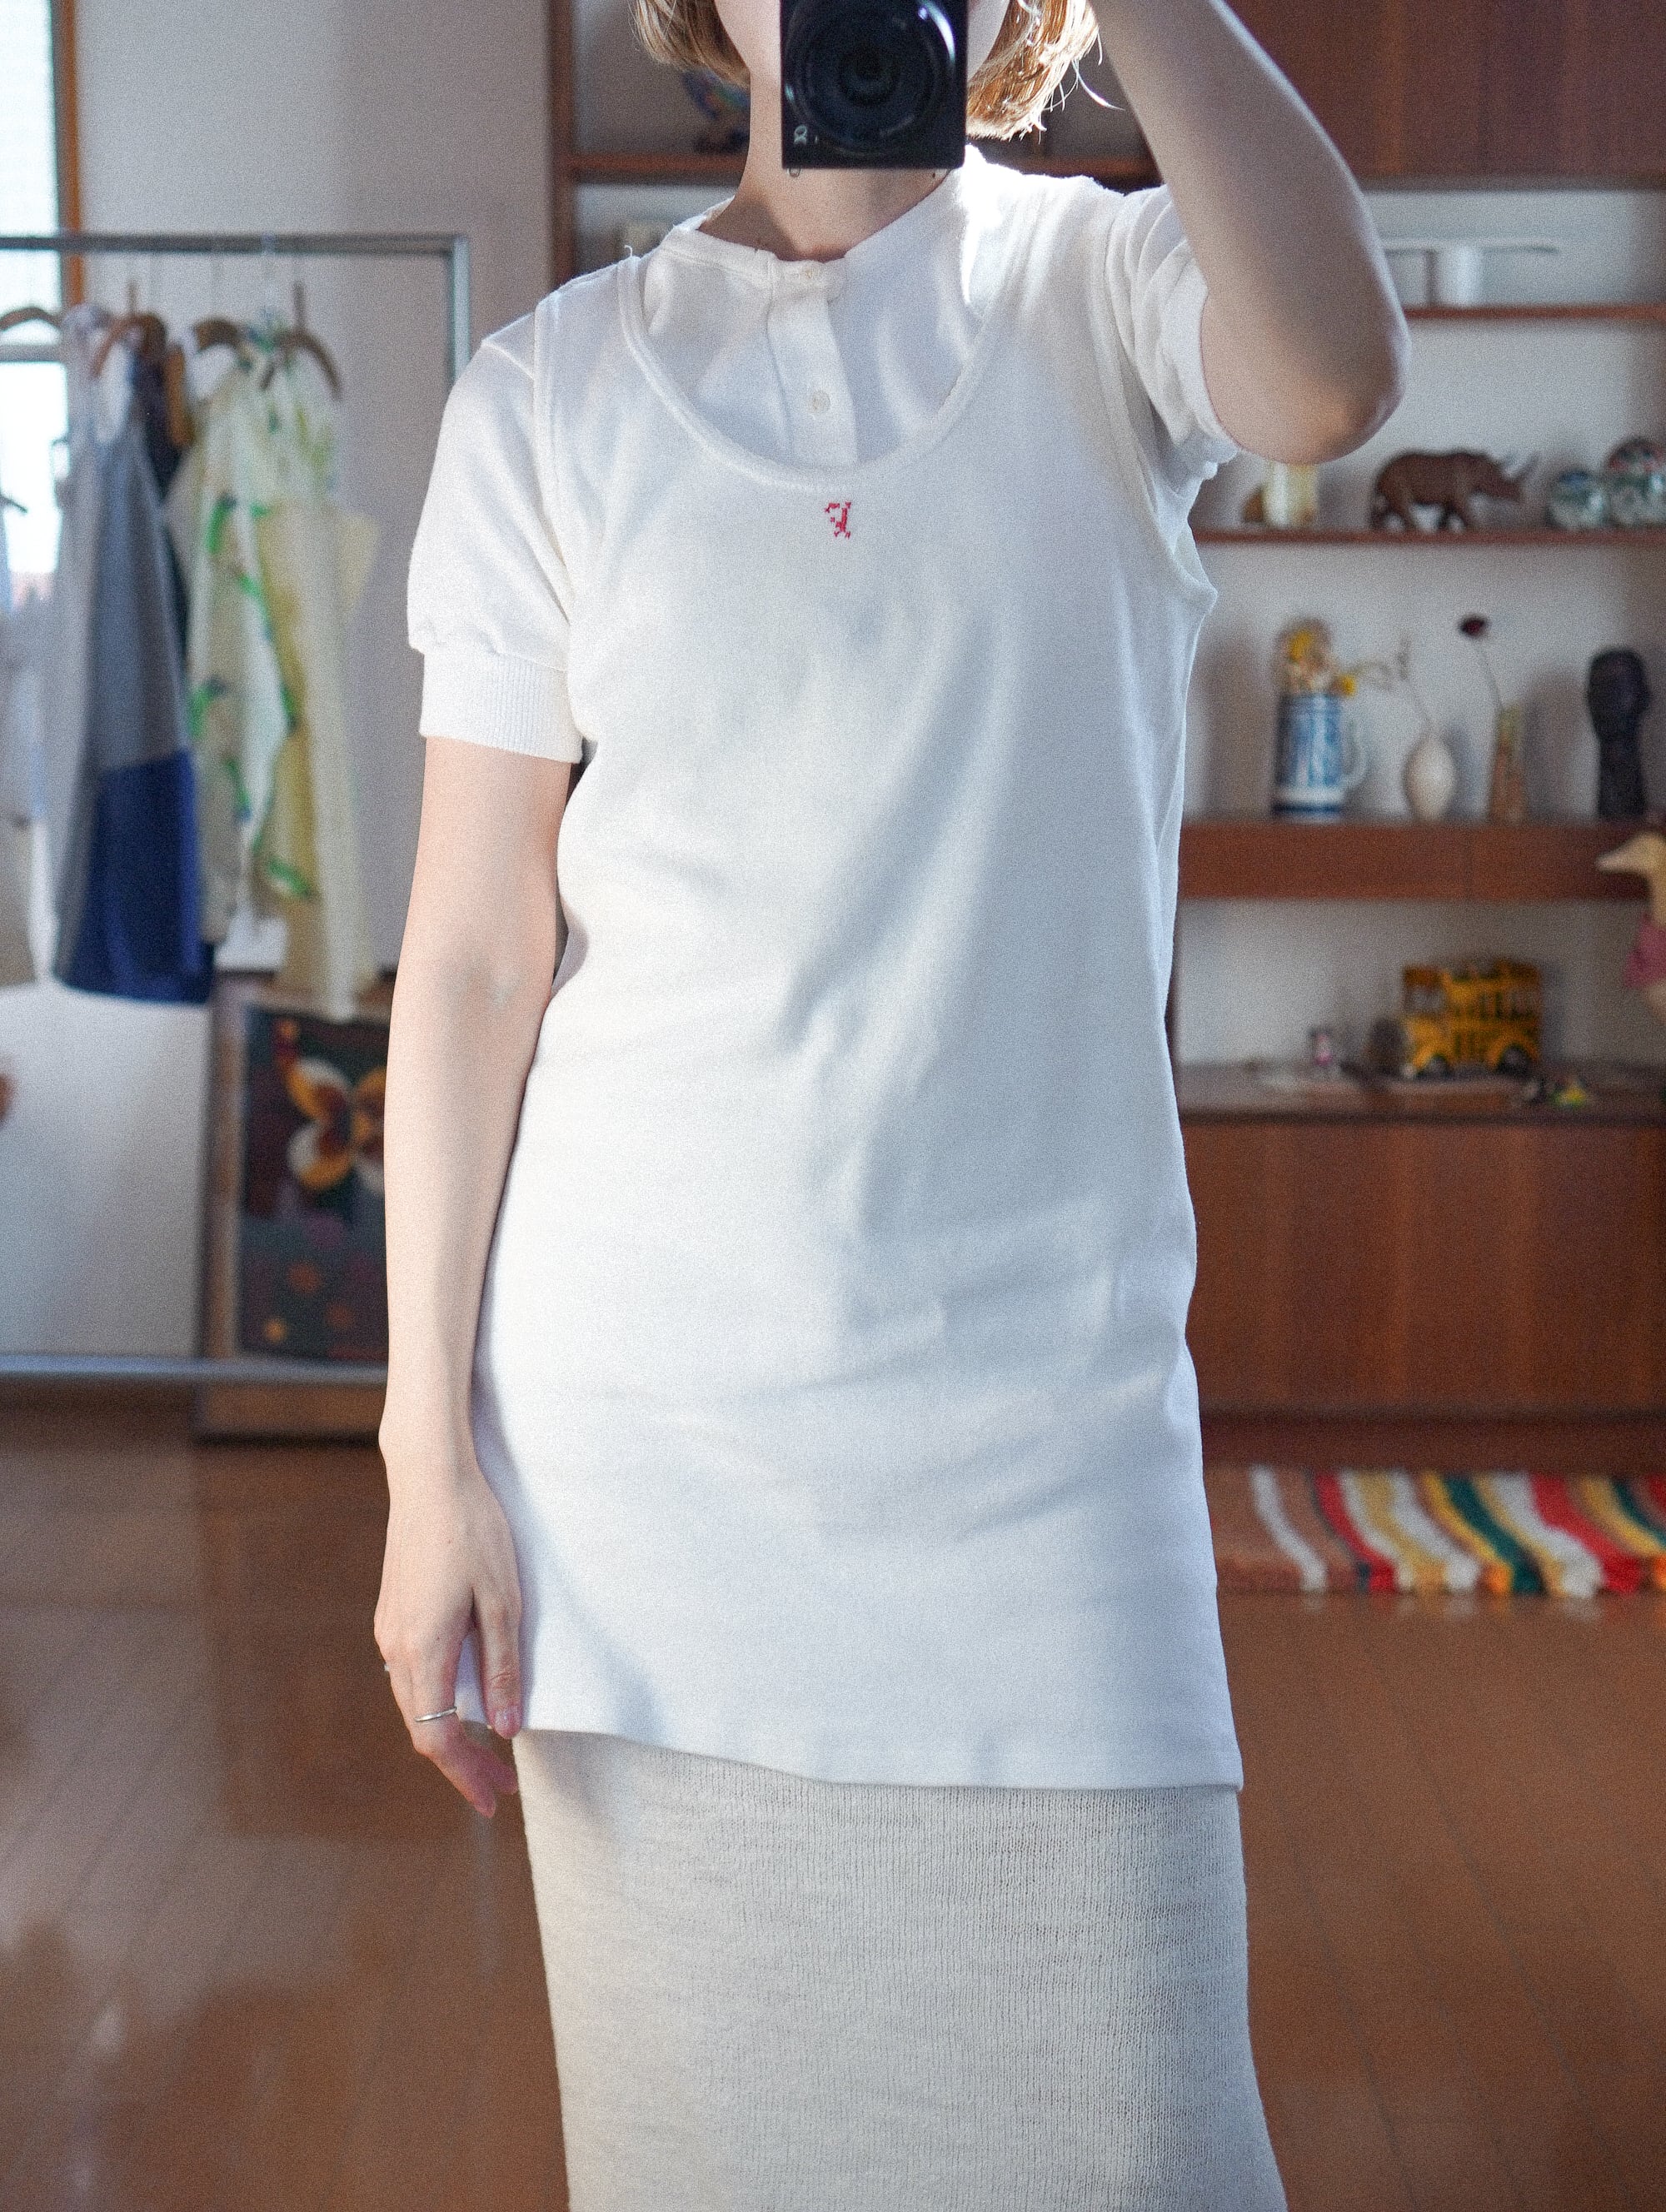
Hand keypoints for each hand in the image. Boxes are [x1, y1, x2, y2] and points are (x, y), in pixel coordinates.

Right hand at [374, 1453, 524, 1816]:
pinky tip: (463, 1701)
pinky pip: (411, 1675)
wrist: (429, 1476)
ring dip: (447, 1733)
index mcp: (423, 1650)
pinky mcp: (392, 1612)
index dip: (466, 1774)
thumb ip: (503, 1668)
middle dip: (461, 1763)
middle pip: (423, 1728)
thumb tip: (506, 1729)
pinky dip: (436, 1702)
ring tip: (486, 1751)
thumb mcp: (504, 1601)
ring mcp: (389, 1629)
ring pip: (414, 1703)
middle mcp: (395, 1647)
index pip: (438, 1738)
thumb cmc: (474, 1531)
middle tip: (500, 1787)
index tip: (494, 1799)